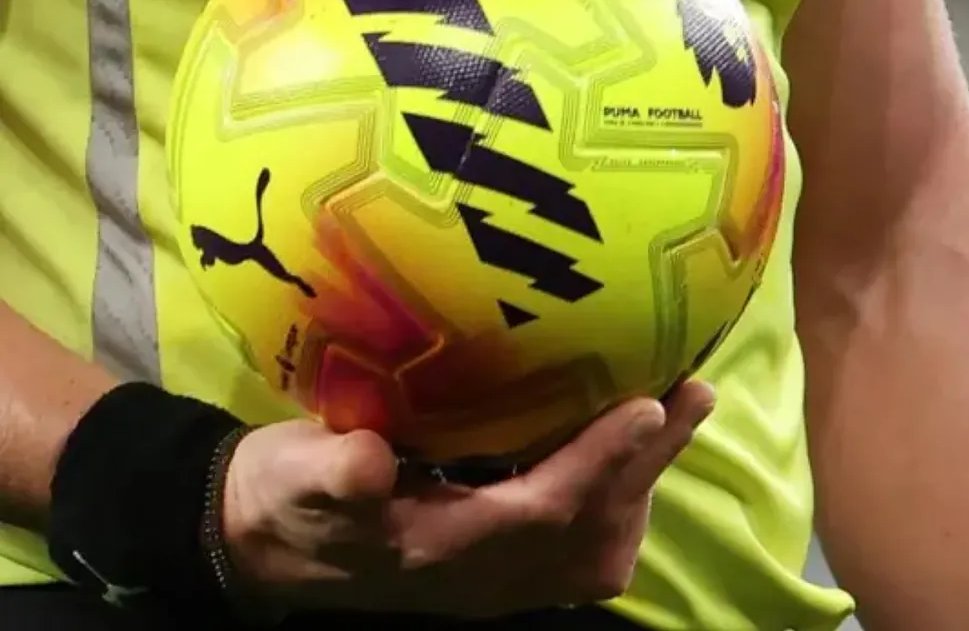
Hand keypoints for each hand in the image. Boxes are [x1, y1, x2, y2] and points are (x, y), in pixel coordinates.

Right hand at [220, 380, 714, 617]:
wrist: (263, 550)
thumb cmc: (281, 499)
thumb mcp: (290, 478)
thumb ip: (328, 473)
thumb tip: (368, 459)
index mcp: (437, 549)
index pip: (539, 510)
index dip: (598, 461)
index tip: (648, 404)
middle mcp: (481, 577)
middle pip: (589, 530)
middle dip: (648, 466)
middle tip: (696, 395)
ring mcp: (493, 583)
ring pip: (595, 549)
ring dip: (643, 486)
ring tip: (678, 416)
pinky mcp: (496, 572)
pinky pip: (581, 556)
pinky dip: (620, 509)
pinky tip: (629, 461)